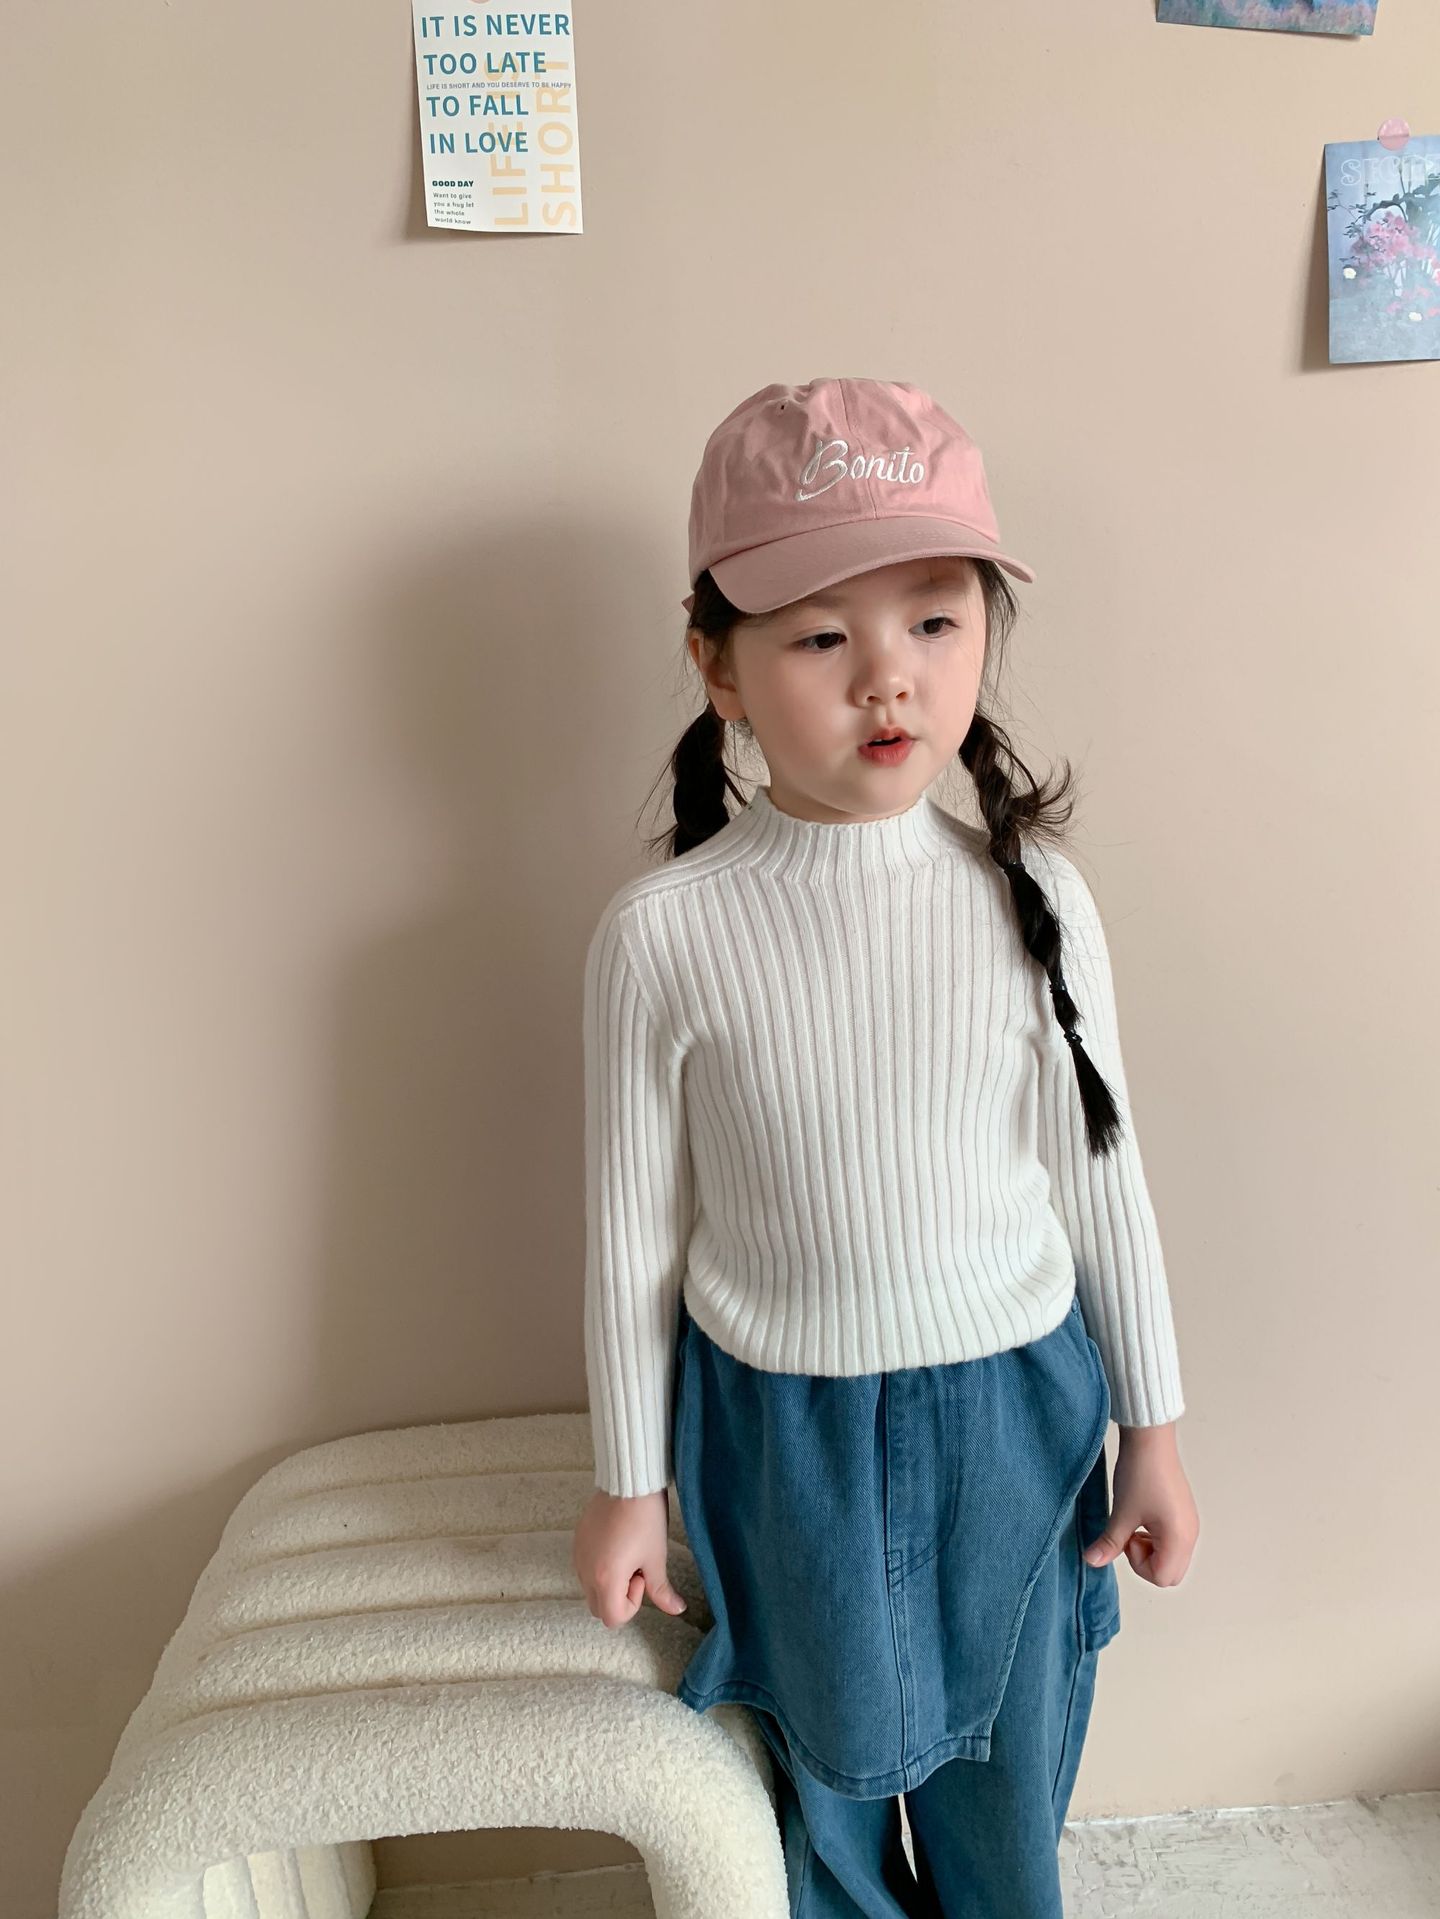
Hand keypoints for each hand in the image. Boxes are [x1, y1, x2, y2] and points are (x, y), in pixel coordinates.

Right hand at [572, 1485, 689, 1629]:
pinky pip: (584, 1568)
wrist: (628, 1481)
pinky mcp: (577, 1541)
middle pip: (599, 1608)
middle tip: (636, 1570)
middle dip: (619, 1598)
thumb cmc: (645, 1519)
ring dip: (609, 1583)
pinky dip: (599, 1568)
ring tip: (628, 1555)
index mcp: (605, 1579)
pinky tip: (617, 1545)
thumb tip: (677, 1609)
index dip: (632, 1604)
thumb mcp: (656, 1557)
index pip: (613, 1618)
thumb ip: (662, 1590)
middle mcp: (585, 1571)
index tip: (642, 1577)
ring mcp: (578, 1556)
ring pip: (590, 1589)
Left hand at [1083, 1423, 1198, 1586]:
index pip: (1162, 1578)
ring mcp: (1189, 1523)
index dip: (1139, 1565)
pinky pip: (1174, 1541)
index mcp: (1180, 1538)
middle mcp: (1191, 1534)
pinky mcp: (1184, 1513)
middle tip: (1130, 1537)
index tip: (1127, 1539)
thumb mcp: (1122, 1512)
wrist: (1150, 1439)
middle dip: (1147, 1562)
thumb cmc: (1140, 1473)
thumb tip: (1093, 1561)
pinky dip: (1157, 1539)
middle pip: (1171, 1574)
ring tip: (1134, 1524)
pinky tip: (1142, 1516)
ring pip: (1173, 1558)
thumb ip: (1109, 1543)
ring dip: (1151, 1550)